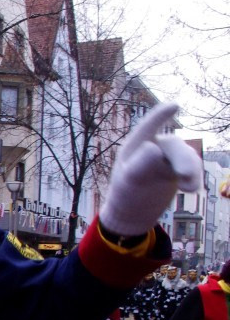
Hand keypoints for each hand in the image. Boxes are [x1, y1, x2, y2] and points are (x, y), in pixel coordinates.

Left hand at [99, 103, 201, 235]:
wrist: (132, 213)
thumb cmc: (125, 194)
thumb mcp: (131, 179)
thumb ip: (141, 163)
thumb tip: (155, 148)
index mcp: (136, 146)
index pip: (150, 127)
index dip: (161, 116)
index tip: (175, 105)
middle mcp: (154, 148)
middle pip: (174, 146)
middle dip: (183, 158)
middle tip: (185, 175)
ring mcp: (167, 159)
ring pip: (187, 156)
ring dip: (191, 169)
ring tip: (189, 187)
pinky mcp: (177, 171)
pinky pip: (192, 169)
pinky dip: (194, 178)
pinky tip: (190, 190)